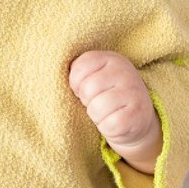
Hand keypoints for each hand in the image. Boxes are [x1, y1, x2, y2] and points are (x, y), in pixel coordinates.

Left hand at [69, 50, 161, 172]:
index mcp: (111, 58)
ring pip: (96, 109)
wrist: (137, 119)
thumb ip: (77, 71)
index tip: (82, 89)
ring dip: (96, 116)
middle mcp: (125, 72)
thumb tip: (50, 74)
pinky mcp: (138, 116)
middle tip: (97, 102)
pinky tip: (114, 122)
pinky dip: (106, 128)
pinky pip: (109, 125)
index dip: (75, 84)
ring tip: (105, 112)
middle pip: (87, 89)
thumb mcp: (94, 76)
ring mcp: (135, 93)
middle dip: (86, 101)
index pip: (79, 68)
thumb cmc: (106, 95)